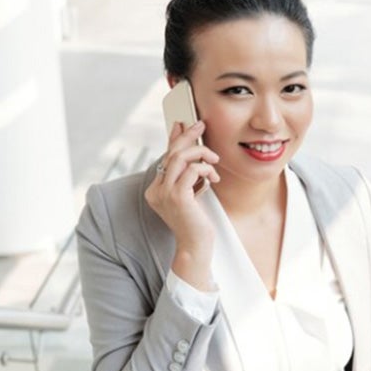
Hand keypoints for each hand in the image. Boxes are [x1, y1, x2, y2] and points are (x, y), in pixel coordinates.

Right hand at [144, 121, 220, 289]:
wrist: (196, 247)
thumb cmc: (196, 223)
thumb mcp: (191, 194)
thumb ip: (188, 175)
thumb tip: (191, 152)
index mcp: (156, 189)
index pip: (165, 157)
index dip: (174, 138)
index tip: (184, 123)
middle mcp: (156, 190)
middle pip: (171, 153)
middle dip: (188, 136)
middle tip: (201, 126)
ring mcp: (165, 194)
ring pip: (181, 158)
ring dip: (201, 153)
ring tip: (214, 160)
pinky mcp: (178, 197)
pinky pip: (193, 170)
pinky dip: (206, 169)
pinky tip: (214, 177)